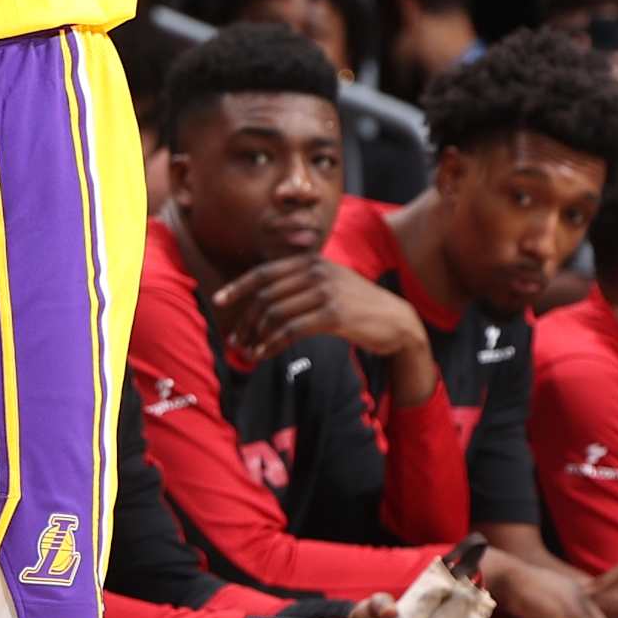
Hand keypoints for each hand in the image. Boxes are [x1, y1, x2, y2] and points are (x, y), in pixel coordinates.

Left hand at [213, 257, 435, 404]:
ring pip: (275, 314)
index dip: (238, 286)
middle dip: (246, 319)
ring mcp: (326, 292)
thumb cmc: (359, 307)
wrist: (397, 322)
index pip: (265, 272)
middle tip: (236, 338)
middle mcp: (317, 272)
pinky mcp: (333, 315)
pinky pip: (290, 331)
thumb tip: (264, 301)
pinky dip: (272, 344)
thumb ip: (302, 284)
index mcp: (312, 262)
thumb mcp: (331, 284)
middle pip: (266, 295)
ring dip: (257, 335)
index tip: (219, 301)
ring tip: (248, 351)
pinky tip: (264, 355)